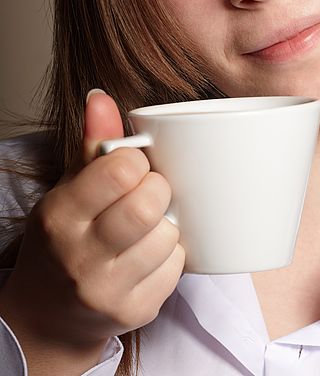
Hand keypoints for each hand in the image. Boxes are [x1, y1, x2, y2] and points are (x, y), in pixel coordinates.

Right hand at [0, 91, 183, 366]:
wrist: (51, 313)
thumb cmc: (67, 236)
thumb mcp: (70, 188)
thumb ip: (94, 144)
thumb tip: (101, 96)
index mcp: (60, 215)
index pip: (121, 170)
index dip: (137, 162)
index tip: (133, 168)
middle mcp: (79, 256)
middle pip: (148, 205)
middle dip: (157, 191)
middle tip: (148, 194)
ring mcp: (107, 290)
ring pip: (169, 236)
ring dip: (168, 224)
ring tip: (148, 226)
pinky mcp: (135, 312)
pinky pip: (177, 268)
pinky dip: (172, 254)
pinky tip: (151, 253)